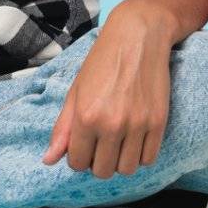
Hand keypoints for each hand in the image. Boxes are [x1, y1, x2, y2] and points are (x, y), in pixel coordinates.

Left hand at [41, 5, 174, 179]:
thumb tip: (49, 160)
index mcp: (86, 116)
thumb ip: (63, 129)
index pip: (77, 163)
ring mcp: (138, 124)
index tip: (84, 146)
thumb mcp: (76, 92)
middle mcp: (112, 124)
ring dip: (120, 161)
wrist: (138, 36)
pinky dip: (140, 155)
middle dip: (98, 162)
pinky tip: (135, 139)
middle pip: (103, 171)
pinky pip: (149, 158)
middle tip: (101, 144)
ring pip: (127, 169)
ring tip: (118, 143)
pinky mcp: (158, 122)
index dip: (78, 157)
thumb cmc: (102, 62)